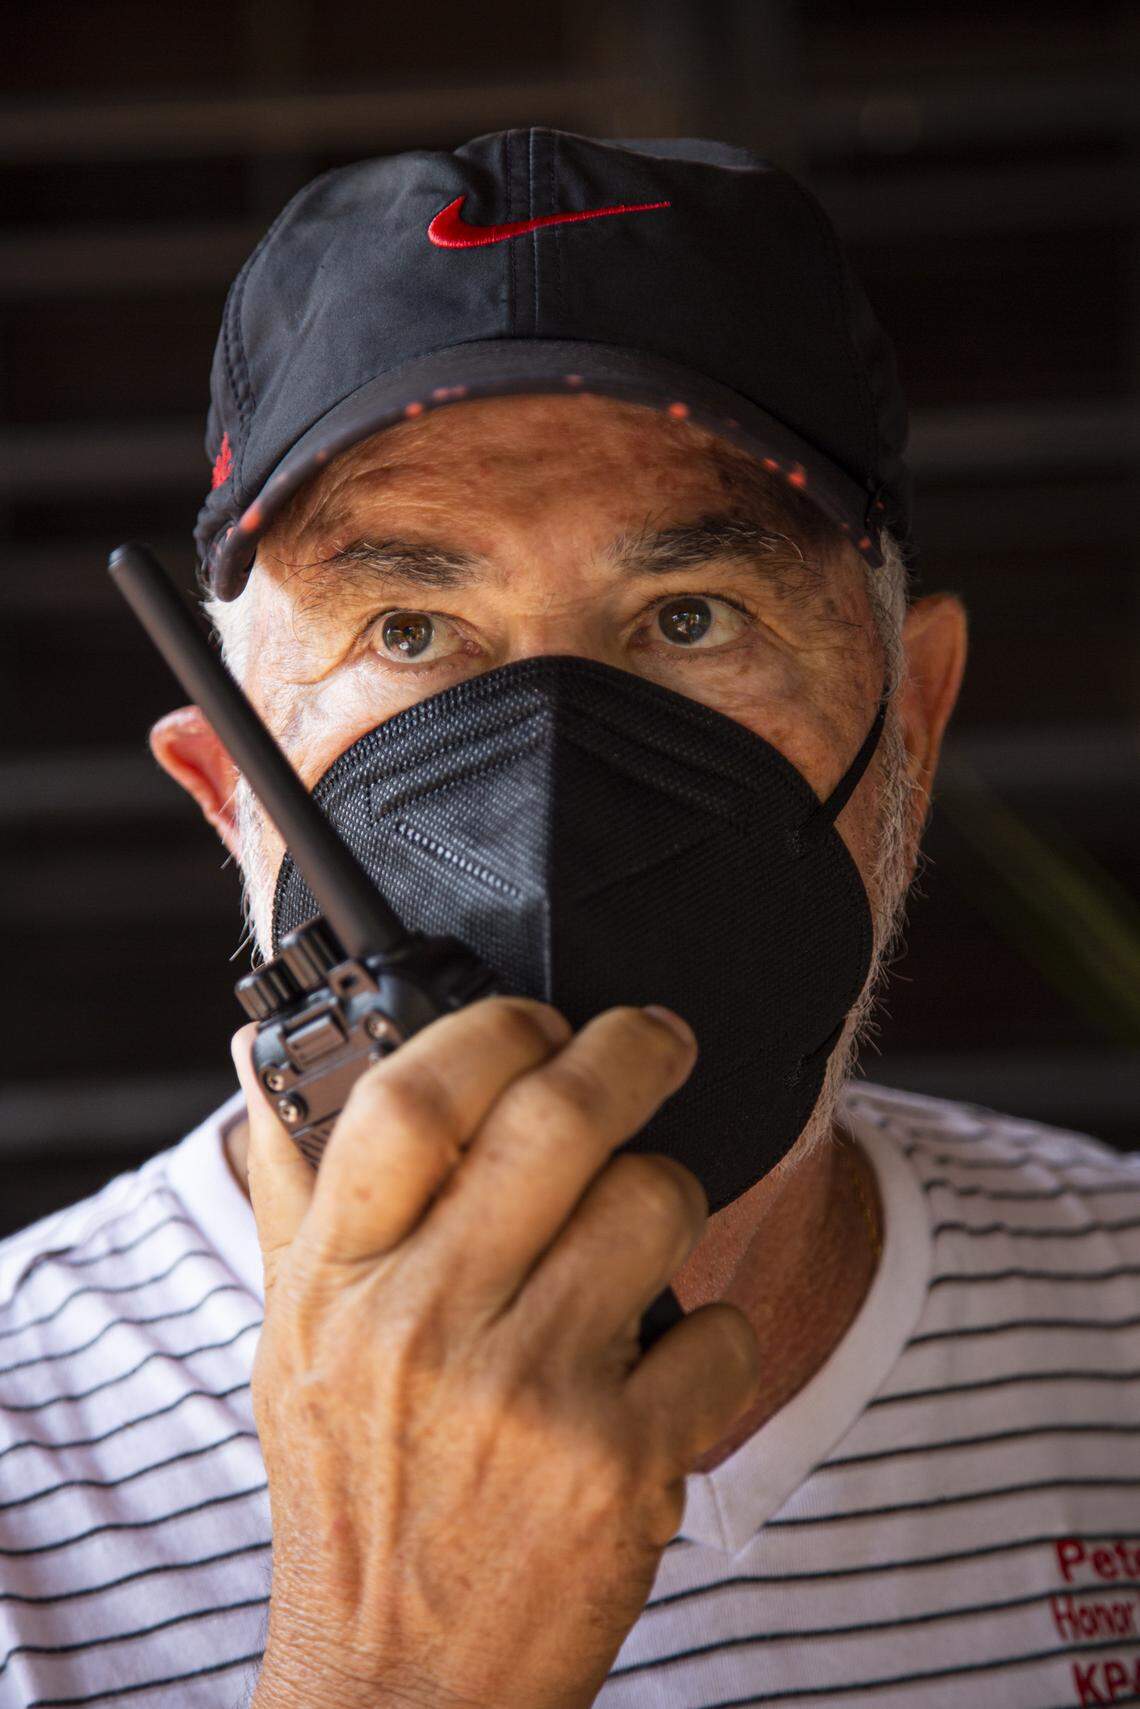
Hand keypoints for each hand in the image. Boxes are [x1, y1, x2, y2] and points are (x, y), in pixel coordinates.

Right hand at [232, 997, 760, 1708]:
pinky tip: (669, 1366)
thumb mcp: (295, 1346)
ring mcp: (531, 1396)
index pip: (411, 1101)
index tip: (537, 1017)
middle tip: (659, 1039)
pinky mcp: (623, 1465)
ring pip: (656, 1204)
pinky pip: (722, 1332)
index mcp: (341, 1283)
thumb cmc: (353, 1498)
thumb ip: (292, 1198)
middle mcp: (428, 1327)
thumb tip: (263, 1069)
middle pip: (556, 1120)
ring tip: (645, 1227)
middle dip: (632, 1050)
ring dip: (670, 1196)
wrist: (401, 1687)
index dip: (491, 1028)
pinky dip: (718, 1334)